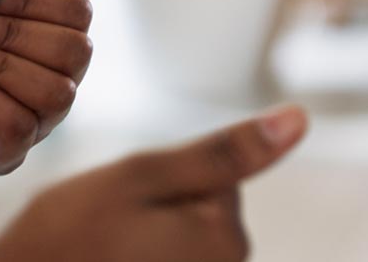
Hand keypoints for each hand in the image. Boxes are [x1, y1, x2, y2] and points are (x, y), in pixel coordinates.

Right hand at [0, 105, 308, 261]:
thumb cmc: (68, 237)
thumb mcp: (144, 176)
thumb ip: (226, 150)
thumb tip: (299, 120)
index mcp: (228, 239)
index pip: (222, 176)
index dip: (171, 177)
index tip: (131, 200)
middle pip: (207, 211)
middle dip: (162, 209)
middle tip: (112, 226)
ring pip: (183, 239)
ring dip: (148, 236)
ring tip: (106, 249)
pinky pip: (167, 257)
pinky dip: (140, 256)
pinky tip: (109, 261)